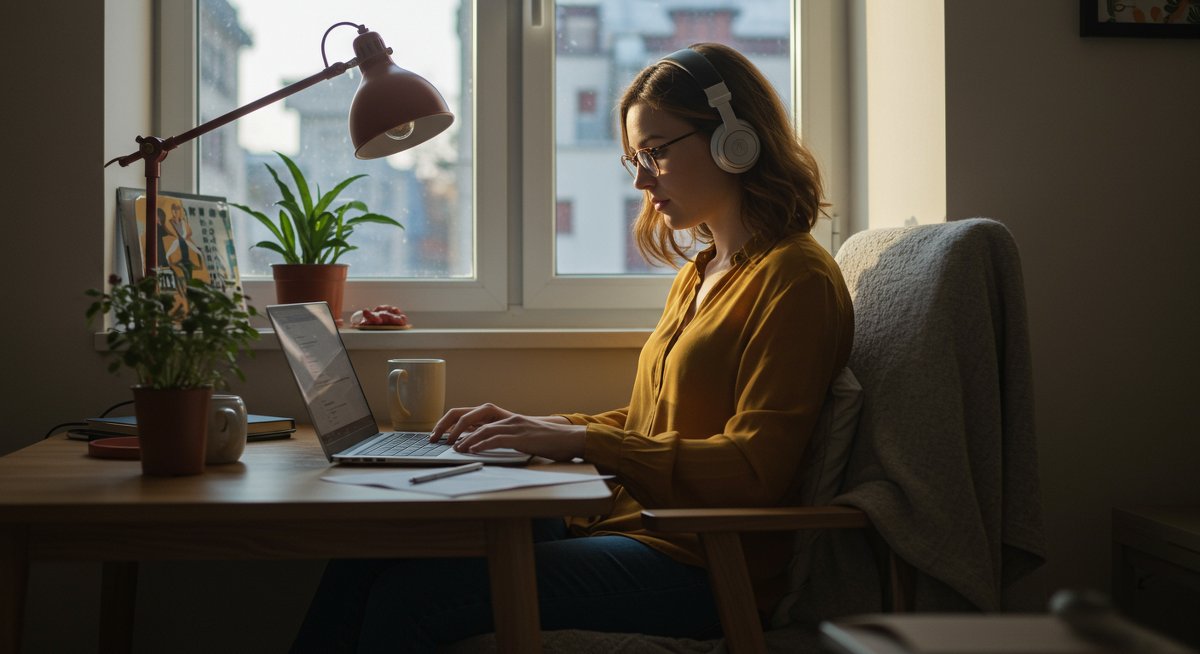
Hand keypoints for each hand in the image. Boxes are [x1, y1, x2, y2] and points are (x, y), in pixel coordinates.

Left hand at [430, 403, 585, 461]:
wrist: (569, 439)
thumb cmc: (544, 441)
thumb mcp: (518, 437)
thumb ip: (499, 438)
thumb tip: (475, 446)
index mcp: (502, 417)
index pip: (468, 414)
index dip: (449, 422)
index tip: (436, 434)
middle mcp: (505, 417)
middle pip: (470, 415)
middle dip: (450, 427)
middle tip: (437, 439)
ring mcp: (514, 425)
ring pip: (483, 427)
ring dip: (465, 438)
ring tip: (454, 447)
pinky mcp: (522, 436)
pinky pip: (498, 438)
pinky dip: (483, 443)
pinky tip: (473, 450)